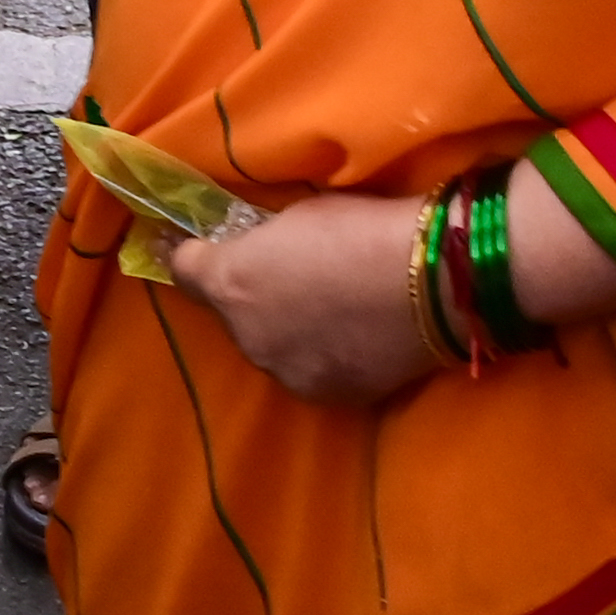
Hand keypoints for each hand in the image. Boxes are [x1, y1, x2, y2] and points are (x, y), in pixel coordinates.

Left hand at [164, 188, 443, 406]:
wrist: (431, 282)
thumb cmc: (361, 229)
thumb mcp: (295, 218)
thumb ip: (264, 242)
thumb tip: (259, 249)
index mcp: (230, 282)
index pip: (184, 269)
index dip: (187, 253)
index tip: (188, 244)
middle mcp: (245, 336)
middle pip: (233, 313)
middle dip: (252, 296)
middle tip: (290, 277)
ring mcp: (286, 372)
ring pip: (272, 346)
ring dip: (286, 330)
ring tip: (329, 311)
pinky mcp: (327, 396)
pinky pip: (311, 370)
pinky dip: (322, 355)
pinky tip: (352, 337)